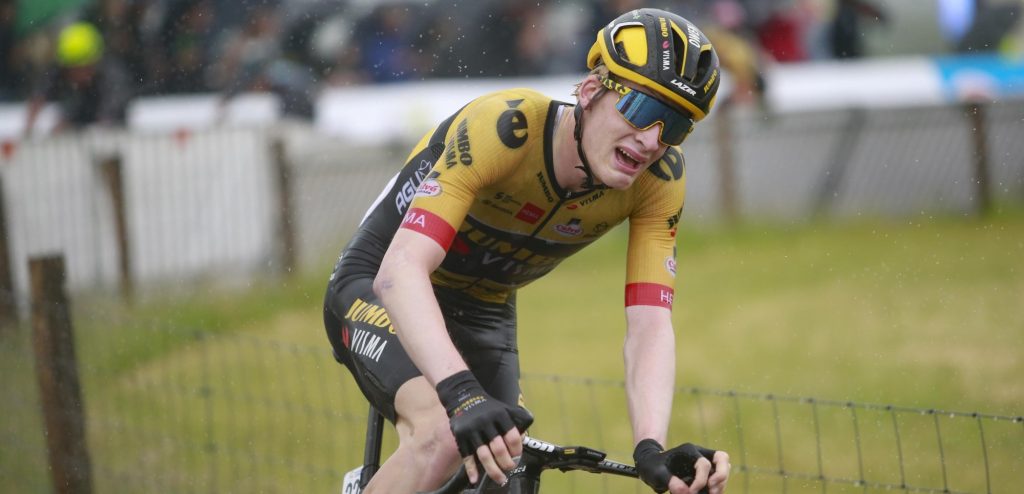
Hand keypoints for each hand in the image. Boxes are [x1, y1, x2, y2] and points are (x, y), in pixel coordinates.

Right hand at [435, 370, 533, 484]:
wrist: (463, 396)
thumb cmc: (489, 407)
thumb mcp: (505, 408)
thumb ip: (517, 420)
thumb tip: (524, 439)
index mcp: (500, 416)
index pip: (513, 436)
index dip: (517, 450)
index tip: (517, 456)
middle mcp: (486, 423)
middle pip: (499, 448)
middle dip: (507, 463)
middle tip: (510, 468)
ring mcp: (472, 431)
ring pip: (484, 455)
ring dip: (493, 471)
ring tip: (500, 480)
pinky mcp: (461, 437)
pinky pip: (467, 456)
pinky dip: (471, 469)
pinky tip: (475, 479)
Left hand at [634, 439, 730, 493]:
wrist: (652, 464)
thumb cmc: (653, 466)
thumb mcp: (655, 473)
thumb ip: (668, 480)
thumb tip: (684, 491)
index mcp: (688, 450)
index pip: (703, 464)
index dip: (700, 481)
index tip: (691, 492)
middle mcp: (700, 453)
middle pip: (722, 458)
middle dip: (721, 476)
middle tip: (712, 490)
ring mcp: (704, 461)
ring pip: (725, 467)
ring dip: (721, 483)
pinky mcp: (705, 471)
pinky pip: (719, 476)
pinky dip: (718, 486)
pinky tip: (709, 493)